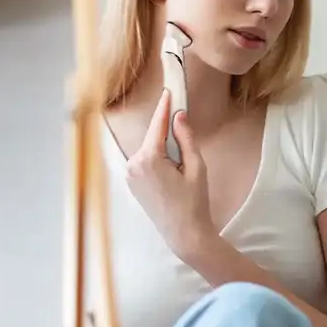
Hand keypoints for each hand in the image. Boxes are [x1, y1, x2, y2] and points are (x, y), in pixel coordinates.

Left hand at [125, 90, 215, 258]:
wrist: (184, 235)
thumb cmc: (193, 202)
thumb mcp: (196, 166)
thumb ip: (186, 138)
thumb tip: (178, 116)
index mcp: (148, 159)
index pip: (157, 126)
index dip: (164, 107)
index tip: (168, 91)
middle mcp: (133, 165)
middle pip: (153, 137)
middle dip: (168, 134)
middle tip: (185, 148)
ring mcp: (129, 175)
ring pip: (149, 149)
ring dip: (163, 149)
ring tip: (181, 170)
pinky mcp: (132, 183)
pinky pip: (145, 161)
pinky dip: (157, 159)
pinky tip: (172, 174)